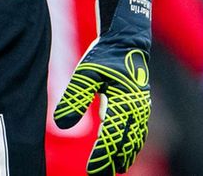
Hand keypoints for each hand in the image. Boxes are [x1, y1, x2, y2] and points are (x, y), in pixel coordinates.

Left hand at [54, 0, 151, 174]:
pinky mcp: (140, 108)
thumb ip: (74, 98)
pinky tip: (122, 157)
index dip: (102, 156)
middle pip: (125, 144)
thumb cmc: (104, 57)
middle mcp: (136, 108)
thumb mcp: (84, 74)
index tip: (91, 171)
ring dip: (123, 157)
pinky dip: (130, 148)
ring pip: (134, 141)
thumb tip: (61, 124)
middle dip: (111, 162)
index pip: (112, 136)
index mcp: (123, 102)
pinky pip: (138, 134)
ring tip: (110, 172)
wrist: (126, 41)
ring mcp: (141, 109)